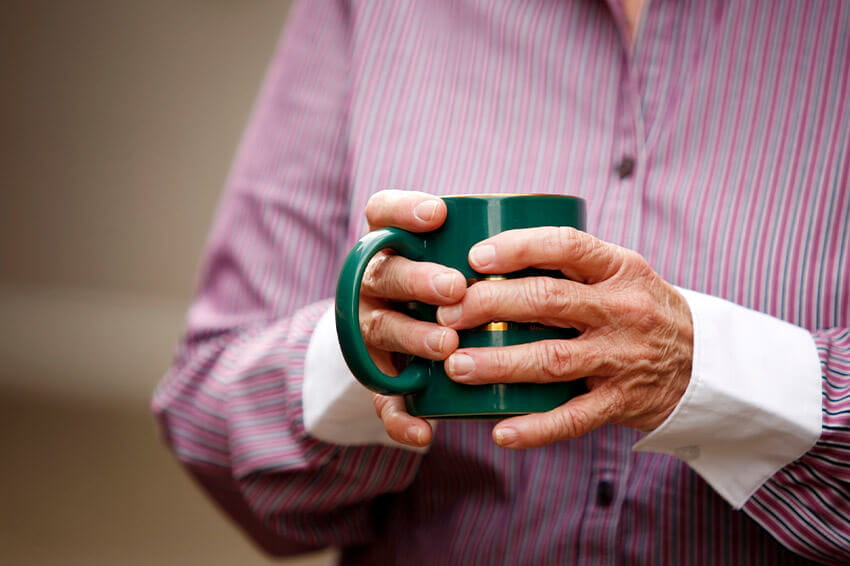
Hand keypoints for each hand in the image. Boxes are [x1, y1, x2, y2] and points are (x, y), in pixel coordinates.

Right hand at [359, 190, 464, 446]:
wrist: (408, 339)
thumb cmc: (452, 286)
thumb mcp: (459, 258)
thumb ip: (486, 245)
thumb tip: (549, 228)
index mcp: (392, 245)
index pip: (382, 213)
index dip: (403, 210)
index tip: (438, 214)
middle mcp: (375, 284)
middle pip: (384, 274)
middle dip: (418, 280)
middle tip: (454, 289)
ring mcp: (372, 328)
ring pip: (381, 329)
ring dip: (412, 337)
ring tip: (446, 346)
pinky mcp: (378, 376)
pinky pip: (381, 399)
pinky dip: (400, 417)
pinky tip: (423, 431)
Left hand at [436, 227, 693, 448]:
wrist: (704, 363)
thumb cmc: (639, 309)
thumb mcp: (620, 274)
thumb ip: (569, 265)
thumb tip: (484, 258)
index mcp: (619, 269)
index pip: (566, 246)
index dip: (517, 248)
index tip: (474, 257)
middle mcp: (623, 310)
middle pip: (548, 301)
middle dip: (490, 305)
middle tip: (446, 314)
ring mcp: (623, 358)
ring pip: (552, 360)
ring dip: (499, 364)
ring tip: (456, 366)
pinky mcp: (622, 402)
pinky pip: (574, 418)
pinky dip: (535, 428)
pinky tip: (499, 432)